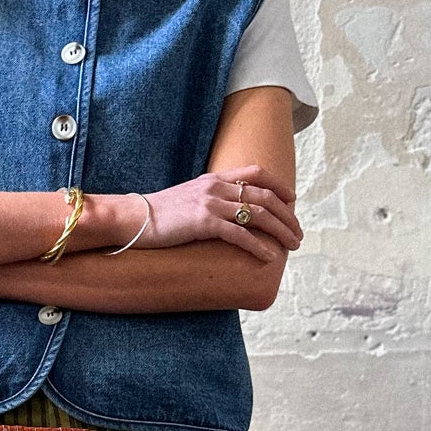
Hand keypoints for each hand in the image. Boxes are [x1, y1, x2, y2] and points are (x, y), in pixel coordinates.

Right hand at [133, 166, 301, 261]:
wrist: (132, 217)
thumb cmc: (157, 215)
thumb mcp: (187, 198)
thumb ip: (208, 199)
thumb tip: (224, 214)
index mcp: (213, 179)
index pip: (256, 174)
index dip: (279, 186)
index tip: (292, 201)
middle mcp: (215, 187)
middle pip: (264, 196)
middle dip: (287, 216)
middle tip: (298, 233)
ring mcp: (210, 203)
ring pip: (257, 214)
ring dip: (280, 230)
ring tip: (292, 245)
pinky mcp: (203, 222)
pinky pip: (239, 234)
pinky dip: (257, 245)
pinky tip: (268, 256)